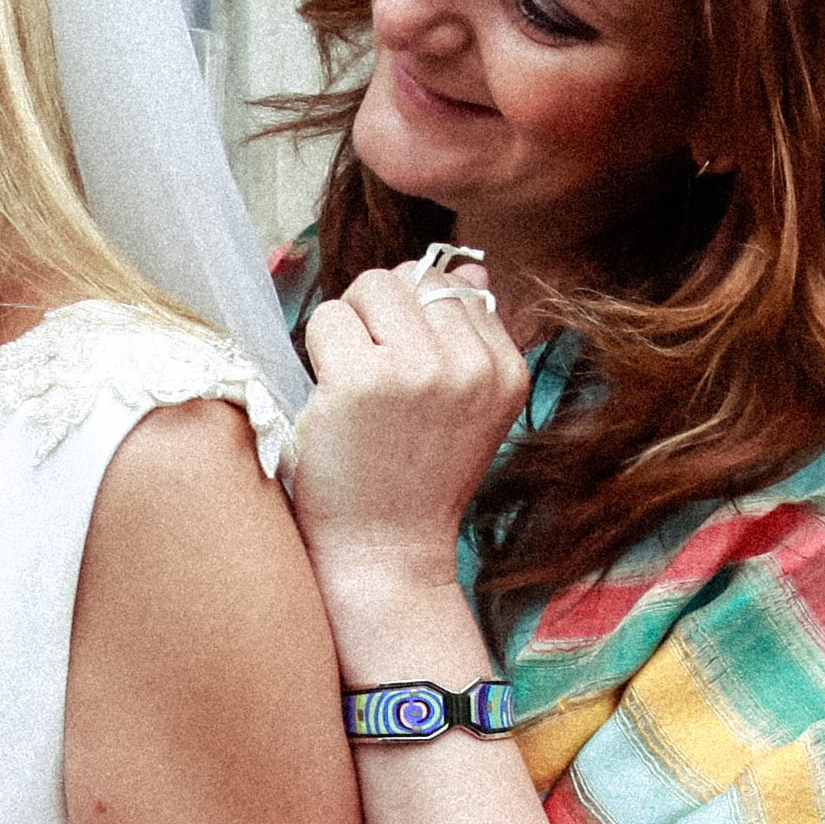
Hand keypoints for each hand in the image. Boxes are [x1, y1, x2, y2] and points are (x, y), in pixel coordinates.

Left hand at [290, 257, 537, 594]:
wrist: (385, 554)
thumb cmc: (415, 480)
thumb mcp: (467, 409)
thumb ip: (471, 338)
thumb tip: (469, 269)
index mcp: (507, 370)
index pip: (452, 287)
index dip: (413, 322)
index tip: (407, 381)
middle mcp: (472, 367)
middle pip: (409, 278)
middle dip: (379, 317)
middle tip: (374, 383)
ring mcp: (419, 371)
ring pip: (369, 288)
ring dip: (348, 328)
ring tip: (355, 388)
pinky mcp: (362, 380)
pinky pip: (328, 317)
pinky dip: (317, 350)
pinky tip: (333, 400)